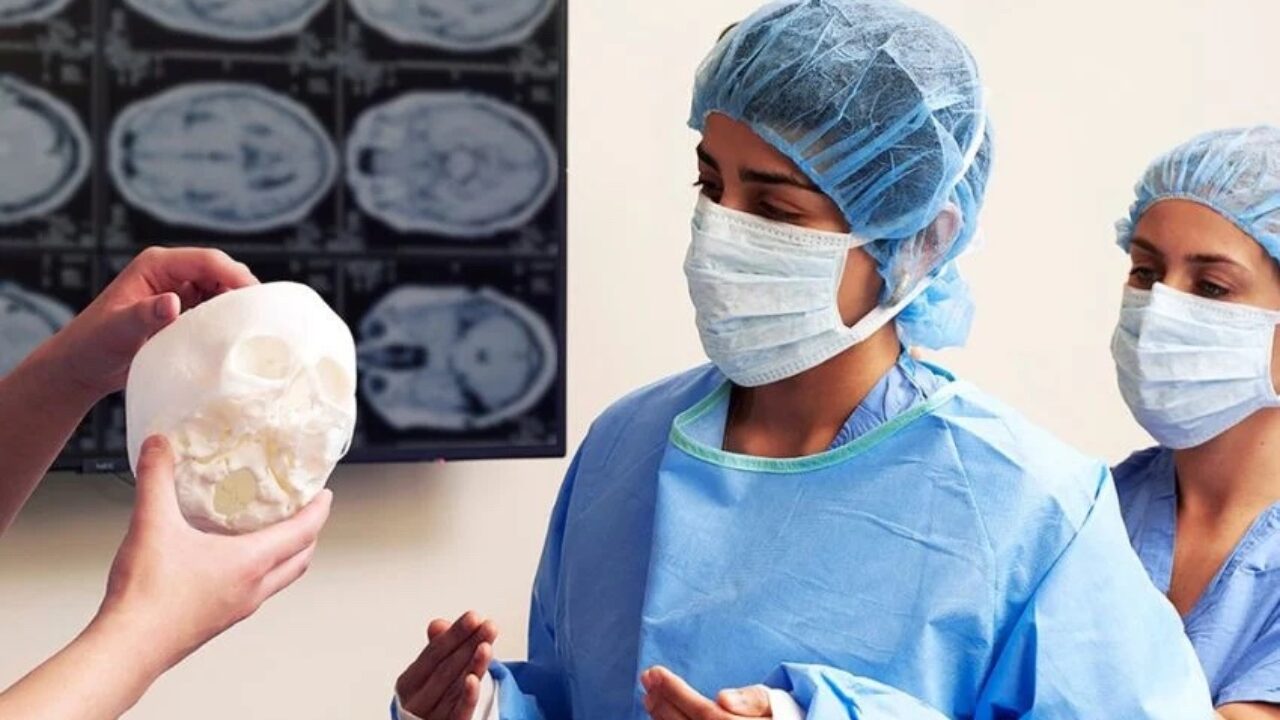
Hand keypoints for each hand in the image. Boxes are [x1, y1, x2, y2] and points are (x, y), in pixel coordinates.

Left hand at [48, 246, 256, 399]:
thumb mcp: (118, 330)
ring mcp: (179, 291)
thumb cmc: (92, 345)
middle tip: (262, 316)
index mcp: (156, 265)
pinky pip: (215, 308)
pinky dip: (227, 319)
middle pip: (221, 271)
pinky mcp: (183, 310)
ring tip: (253, 327)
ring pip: (222, 290)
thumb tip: (173, 302)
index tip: (255, 299)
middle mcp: (171, 273)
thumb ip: (145, 314)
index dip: (235, 275)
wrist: (82, 366)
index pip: (207, 260)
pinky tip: (235, 335)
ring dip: (237, 305)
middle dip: (242, 290)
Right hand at [97, 435, 330, 674]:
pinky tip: (230, 561)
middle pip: (300, 559)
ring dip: (285, 555)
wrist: (128, 647)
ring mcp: (238, 608)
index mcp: (250, 563)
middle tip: (306, 512)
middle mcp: (252, 588)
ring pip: (279, 578)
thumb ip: (156, 479)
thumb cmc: (147, 598)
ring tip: (272, 533)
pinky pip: (254, 591)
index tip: (324, 494)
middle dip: (309, 534)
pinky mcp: (219, 620)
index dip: (319, 510)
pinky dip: (258, 571)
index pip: (303, 533)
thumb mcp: (152, 524)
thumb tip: (158, 448)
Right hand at [396, 612, 497, 719]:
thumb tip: (438, 625)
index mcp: (409, 683)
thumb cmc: (432, 698)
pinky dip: (467, 696)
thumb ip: (437, 649)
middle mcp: (416, 701)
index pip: (433, 654)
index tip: (473, 617)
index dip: (454, 634)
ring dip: (472, 664)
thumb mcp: (432, 673)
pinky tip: (474, 679)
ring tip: (486, 645)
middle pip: (445, 668)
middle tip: (487, 626)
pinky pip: (459, 713)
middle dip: (468, 645)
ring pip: (455, 688)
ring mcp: (431, 717)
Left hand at [642, 666, 772, 718]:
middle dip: (664, 703)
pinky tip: (659, 719)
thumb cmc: (778, 717)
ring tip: (649, 697)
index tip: (655, 672)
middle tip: (646, 680)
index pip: (705, 713)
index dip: (676, 692)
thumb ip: (754, 700)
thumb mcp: (775, 703)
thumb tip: (723, 698)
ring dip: (662, 719)